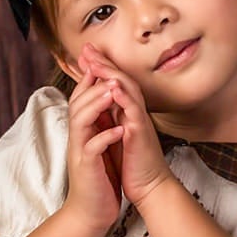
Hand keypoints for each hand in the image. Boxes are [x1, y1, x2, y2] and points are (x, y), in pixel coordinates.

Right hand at [62, 59, 126, 233]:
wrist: (91, 211)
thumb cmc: (99, 178)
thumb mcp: (99, 145)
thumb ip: (100, 124)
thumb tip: (106, 102)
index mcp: (82, 131)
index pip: (81, 98)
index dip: (89, 79)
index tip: (99, 59)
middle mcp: (77, 138)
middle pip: (78, 103)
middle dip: (91, 85)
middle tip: (105, 69)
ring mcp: (79, 152)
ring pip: (81, 121)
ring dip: (96, 105)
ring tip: (112, 92)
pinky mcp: (86, 167)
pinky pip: (92, 147)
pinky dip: (105, 137)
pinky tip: (120, 130)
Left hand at [80, 41, 174, 209]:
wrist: (150, 188)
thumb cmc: (134, 166)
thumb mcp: (119, 137)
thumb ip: (113, 120)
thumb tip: (102, 107)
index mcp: (126, 114)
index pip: (113, 84)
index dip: (100, 68)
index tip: (85, 55)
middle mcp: (134, 114)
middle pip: (120, 80)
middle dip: (104, 63)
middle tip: (88, 48)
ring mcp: (139, 122)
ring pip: (128, 91)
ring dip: (112, 74)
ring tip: (97, 61)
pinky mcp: (140, 135)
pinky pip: (133, 112)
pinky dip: (123, 98)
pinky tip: (113, 87)